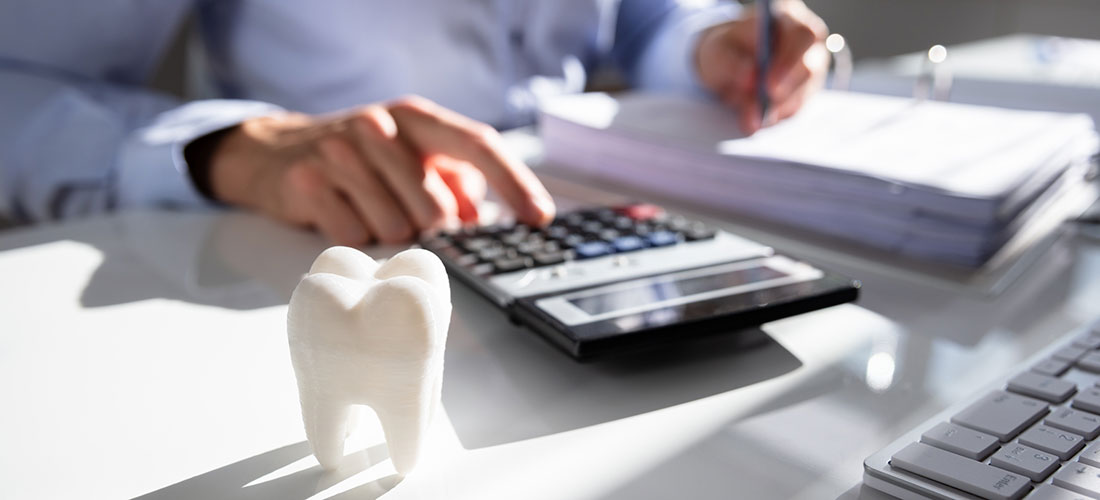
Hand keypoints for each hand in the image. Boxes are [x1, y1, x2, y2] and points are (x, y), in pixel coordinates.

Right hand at [206, 96, 554, 244]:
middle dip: (430, 229)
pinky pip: (355, 237)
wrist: (275, 152)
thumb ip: (453, 181)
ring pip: (396, 229)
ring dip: (389, 233)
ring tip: (367, 208)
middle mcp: (380, 127)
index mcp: (415, 117)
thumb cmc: (360, 159)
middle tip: (407, 217)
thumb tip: (479, 218)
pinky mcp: (308, 182)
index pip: (478, 144)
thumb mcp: (410, 156)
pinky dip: (355, 238)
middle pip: (436, 208)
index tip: (540, 217)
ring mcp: (340, 152)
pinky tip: (341, 213)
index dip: (514, 183)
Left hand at [695, 0, 828, 133]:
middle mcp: (808, 43)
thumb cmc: (726, 49)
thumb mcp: (717, 50)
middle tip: (762, 110)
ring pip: (804, 93)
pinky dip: (776, 117)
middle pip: (810, 68)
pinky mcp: (805, 91)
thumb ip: (730, 61)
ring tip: (750, 119)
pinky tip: (757, 120)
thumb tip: (750, 78)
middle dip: (785, 92)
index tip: (769, 86)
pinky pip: (796, 108)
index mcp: (788, 18)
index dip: (789, 62)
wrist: (728, 63)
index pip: (802, 36)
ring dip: (777, 109)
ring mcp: (811, 68)